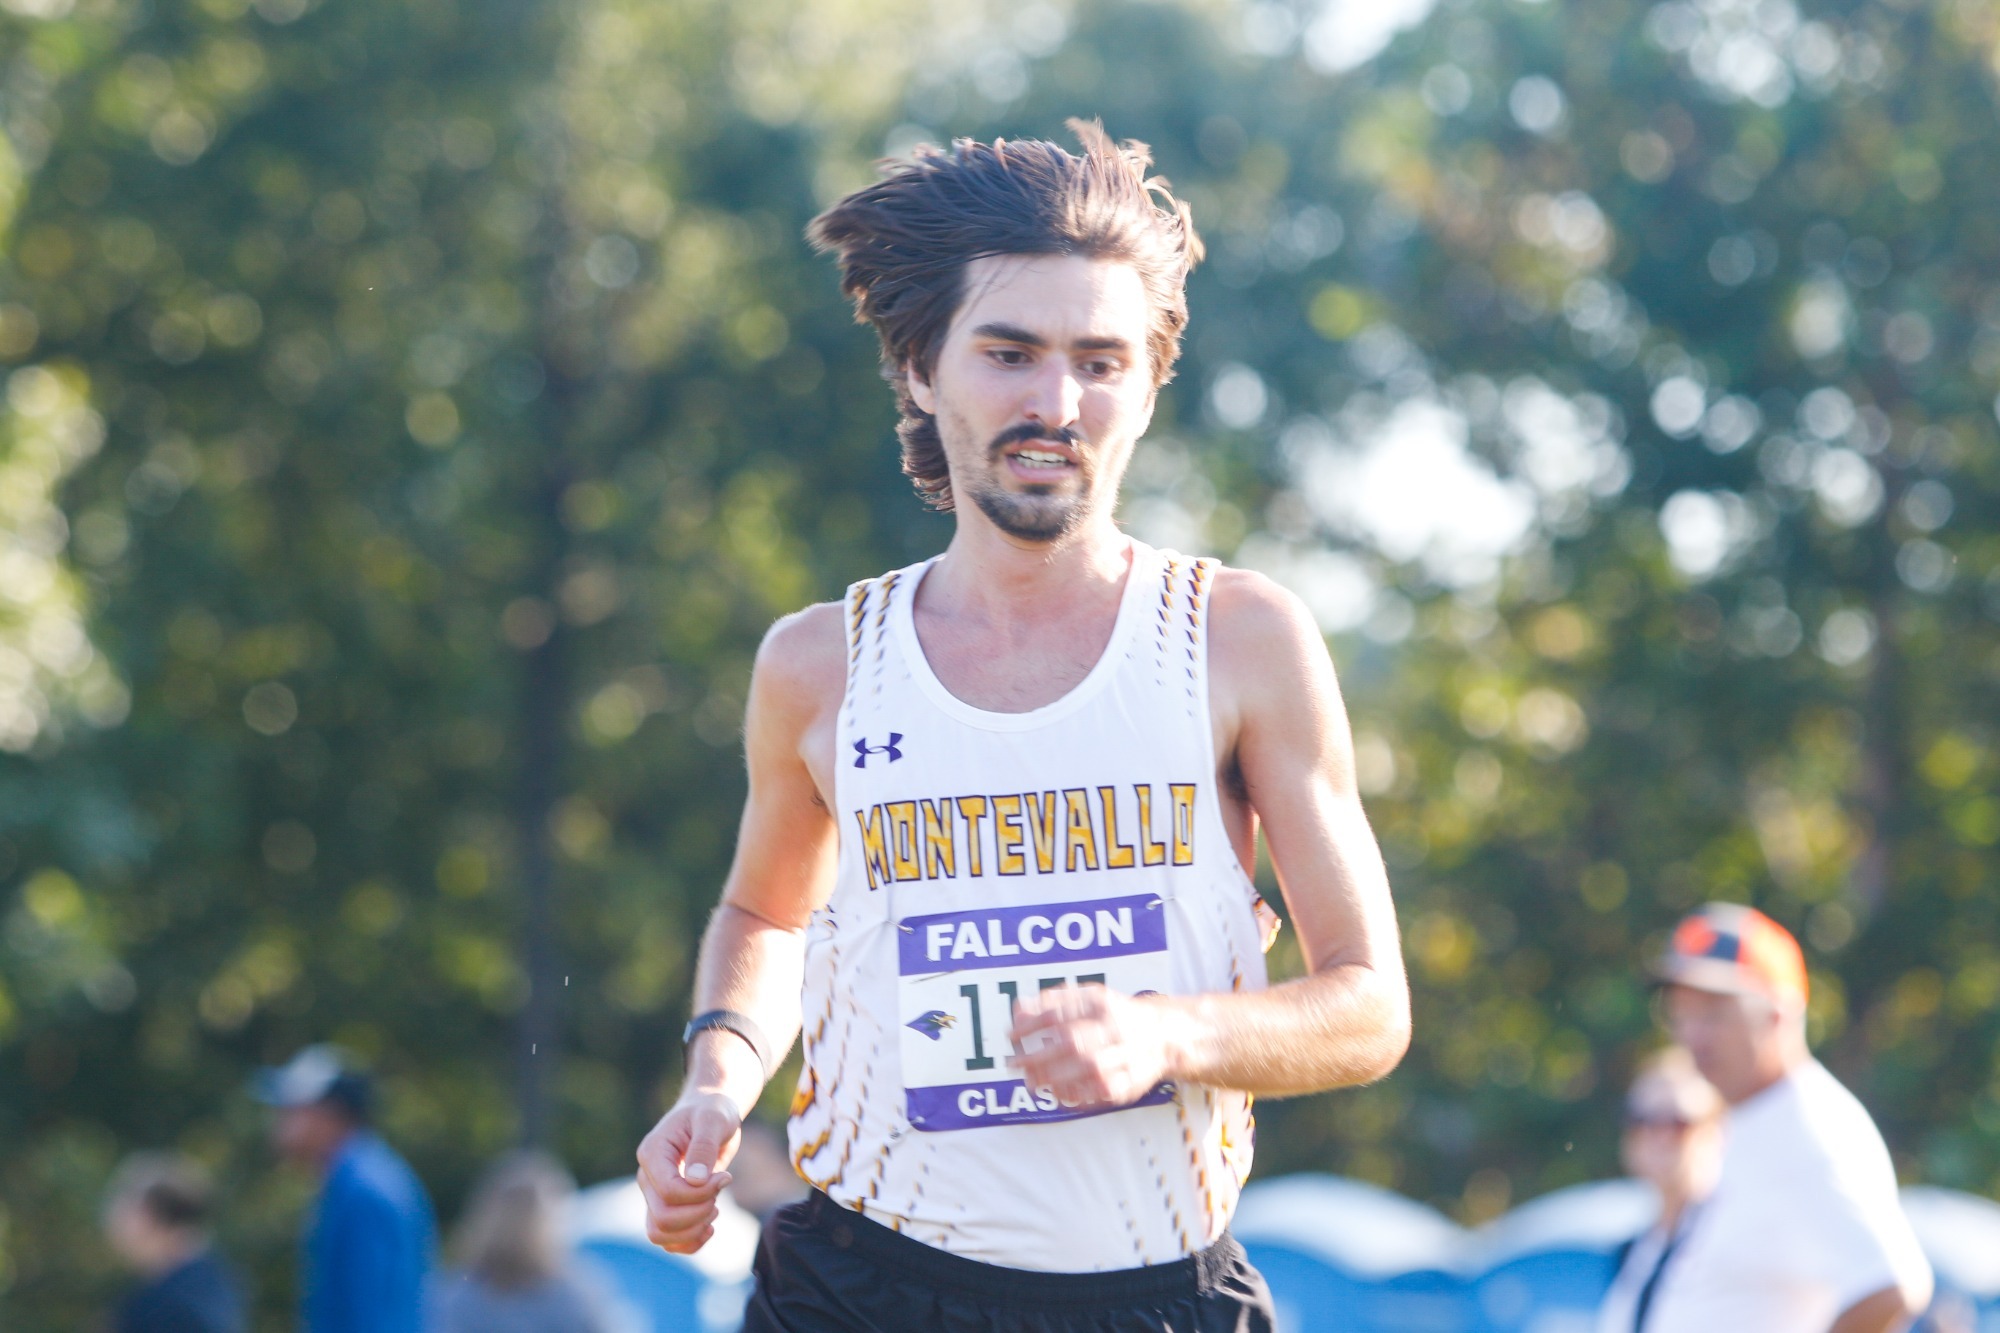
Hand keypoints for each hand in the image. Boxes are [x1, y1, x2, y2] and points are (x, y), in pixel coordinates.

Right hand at [635, 1091, 743, 1253]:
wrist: (710, 1114)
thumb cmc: (712, 1111)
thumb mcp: (713, 1119)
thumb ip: (704, 1146)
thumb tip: (696, 1180)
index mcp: (652, 1154)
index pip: (670, 1192)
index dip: (701, 1194)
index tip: (725, 1177)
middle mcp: (647, 1177)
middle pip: (662, 1219)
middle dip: (699, 1213)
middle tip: (719, 1192)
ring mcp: (654, 1194)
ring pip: (659, 1234)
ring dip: (693, 1230)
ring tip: (715, 1208)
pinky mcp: (666, 1206)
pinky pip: (668, 1240)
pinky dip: (689, 1242)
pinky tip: (710, 1226)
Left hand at [1008, 985, 1176, 1108]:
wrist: (1165, 1035)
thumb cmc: (1115, 1015)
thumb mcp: (1089, 997)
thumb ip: (1054, 1002)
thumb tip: (1018, 1010)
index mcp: (1102, 1005)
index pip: (1061, 1014)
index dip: (1031, 1025)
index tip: (1011, 1034)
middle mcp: (1116, 1029)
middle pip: (1074, 1043)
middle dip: (1039, 1055)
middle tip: (1014, 1063)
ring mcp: (1126, 1058)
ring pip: (1088, 1069)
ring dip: (1054, 1078)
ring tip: (1031, 1081)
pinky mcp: (1131, 1084)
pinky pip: (1100, 1093)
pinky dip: (1076, 1095)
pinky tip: (1055, 1093)